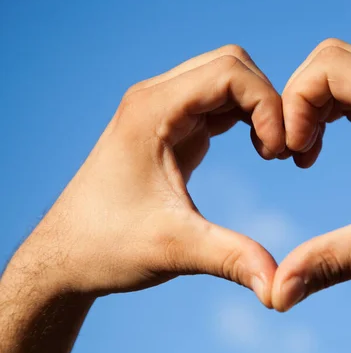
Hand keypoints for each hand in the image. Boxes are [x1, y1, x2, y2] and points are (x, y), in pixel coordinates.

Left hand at [11, 45, 282, 306]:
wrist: (67, 255)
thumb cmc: (106, 246)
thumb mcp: (173, 249)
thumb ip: (231, 258)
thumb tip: (279, 287)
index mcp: (152, 110)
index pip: (229, 73)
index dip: (267, 106)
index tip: (278, 153)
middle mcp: (157, 98)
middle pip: (232, 66)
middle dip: (268, 102)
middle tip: (281, 151)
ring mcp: (164, 110)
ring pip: (228, 80)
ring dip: (260, 108)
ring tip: (273, 153)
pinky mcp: (172, 127)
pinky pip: (220, 102)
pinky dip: (248, 118)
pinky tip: (260, 151)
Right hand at [272, 39, 350, 310]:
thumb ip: (328, 263)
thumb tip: (277, 294)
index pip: (327, 68)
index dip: (294, 105)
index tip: (292, 154)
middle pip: (332, 60)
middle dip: (299, 100)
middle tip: (294, 151)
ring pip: (347, 72)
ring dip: (315, 105)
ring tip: (306, 154)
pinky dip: (335, 111)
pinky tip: (325, 149)